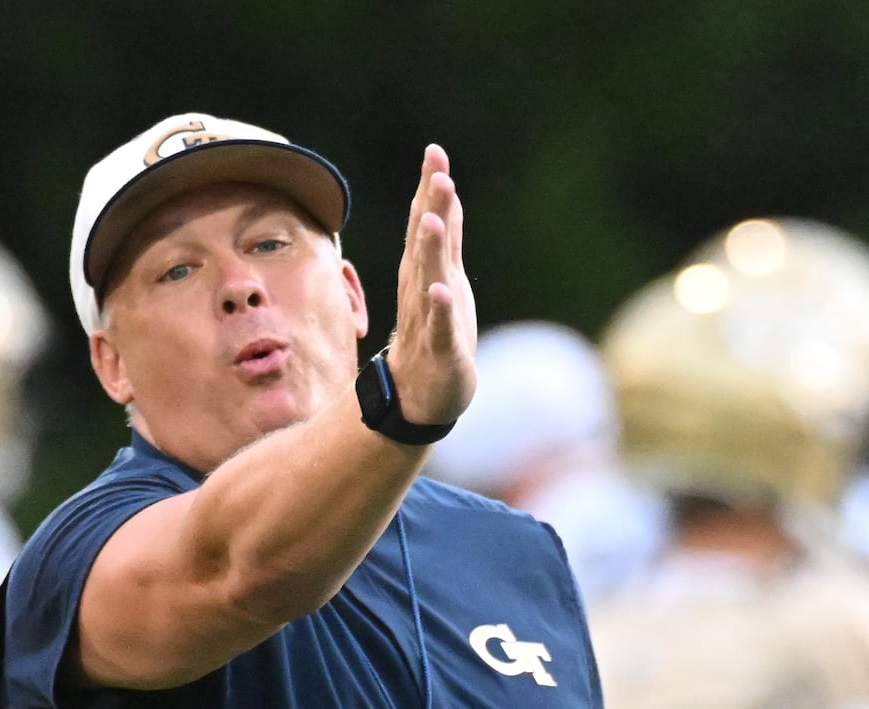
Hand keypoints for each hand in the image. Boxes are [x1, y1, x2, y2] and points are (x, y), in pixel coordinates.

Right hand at [387, 144, 476, 425]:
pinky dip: (439, 310)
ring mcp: (429, 320)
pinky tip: (439, 292)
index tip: (435, 152)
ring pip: (429, 280)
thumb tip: (447, 195)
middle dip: (432, 209)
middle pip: (426, 244)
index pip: (426, 223)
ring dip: (430, 251)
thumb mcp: (446, 278)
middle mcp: (422, 291)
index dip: (431, 189)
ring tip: (432, 221)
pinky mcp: (441, 351)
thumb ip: (449, 238)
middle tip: (439, 173)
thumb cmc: (435, 333)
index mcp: (425, 272)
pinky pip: (439, 328)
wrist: (419, 396)